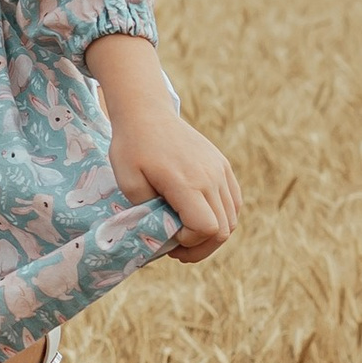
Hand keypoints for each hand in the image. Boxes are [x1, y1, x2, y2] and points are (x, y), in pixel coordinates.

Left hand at [85, 32, 240, 261]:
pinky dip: (221, 217)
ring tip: (188, 236)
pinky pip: (234, 202)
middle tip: (176, 249)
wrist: (147, 113)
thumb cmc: (132, 147)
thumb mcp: (127, 182)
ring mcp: (220, 171)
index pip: (206, 228)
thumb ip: (147, 213)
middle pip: (223, 229)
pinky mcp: (223, 166)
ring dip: (212, 235)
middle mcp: (210, 177)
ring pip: (232, 219)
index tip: (169, 237)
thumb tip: (163, 234)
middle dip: (200, 247)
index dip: (189, 242)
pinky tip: (199, 217)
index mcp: (186, 182)